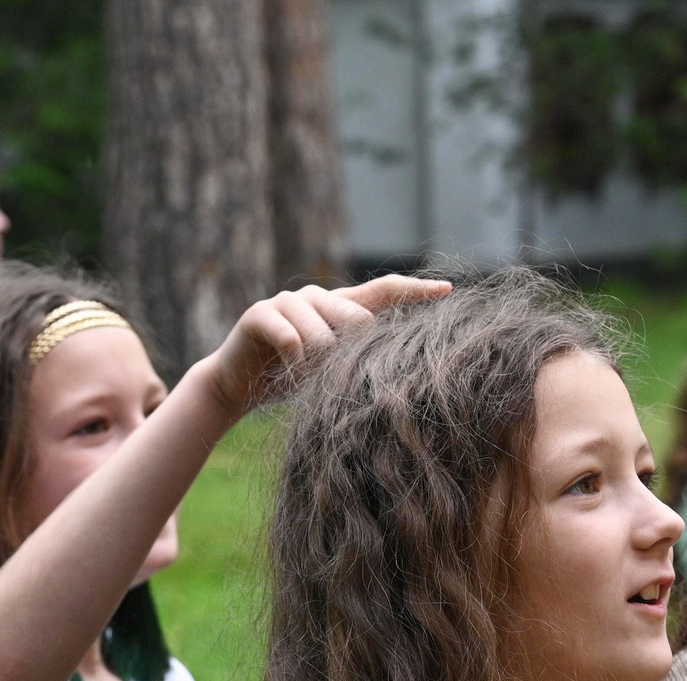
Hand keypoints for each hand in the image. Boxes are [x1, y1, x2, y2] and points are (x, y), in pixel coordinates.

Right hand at [196, 275, 451, 418]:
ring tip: (307, 379)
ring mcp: (287, 301)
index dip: (415, 290)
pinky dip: (296, 364)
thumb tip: (404, 367)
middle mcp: (317, 296)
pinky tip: (290, 374)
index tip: (449, 290)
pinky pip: (292, 339)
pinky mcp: (260, 313)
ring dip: (319, 366)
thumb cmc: (293, 379)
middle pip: (358, 319)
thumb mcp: (332, 371)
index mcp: (339, 308)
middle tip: (332, 378)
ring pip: (324, 334)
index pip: (383, 290)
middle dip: (352, 355)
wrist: (238, 384)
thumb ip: (359, 360)